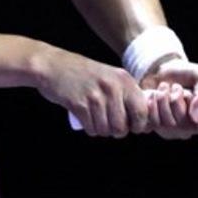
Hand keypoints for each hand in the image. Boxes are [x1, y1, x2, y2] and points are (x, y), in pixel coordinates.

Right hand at [35, 47, 149, 136]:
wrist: (54, 66)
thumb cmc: (85, 74)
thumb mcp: (111, 77)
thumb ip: (127, 94)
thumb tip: (144, 122)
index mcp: (124, 80)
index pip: (142, 112)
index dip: (138, 125)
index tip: (130, 125)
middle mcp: (112, 87)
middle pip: (122, 127)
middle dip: (116, 131)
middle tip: (108, 124)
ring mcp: (95, 96)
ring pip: (106, 130)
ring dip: (101, 130)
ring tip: (96, 119)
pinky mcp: (79, 104)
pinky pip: (91, 128)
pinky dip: (89, 128)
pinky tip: (86, 119)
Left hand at [140, 58, 197, 138]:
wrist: (160, 70)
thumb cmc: (185, 74)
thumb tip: (196, 118)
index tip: (195, 106)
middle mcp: (190, 129)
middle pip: (183, 123)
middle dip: (176, 98)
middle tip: (176, 86)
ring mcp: (172, 131)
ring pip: (167, 123)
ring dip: (163, 99)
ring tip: (164, 88)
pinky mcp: (156, 128)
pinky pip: (152, 123)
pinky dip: (152, 104)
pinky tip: (154, 94)